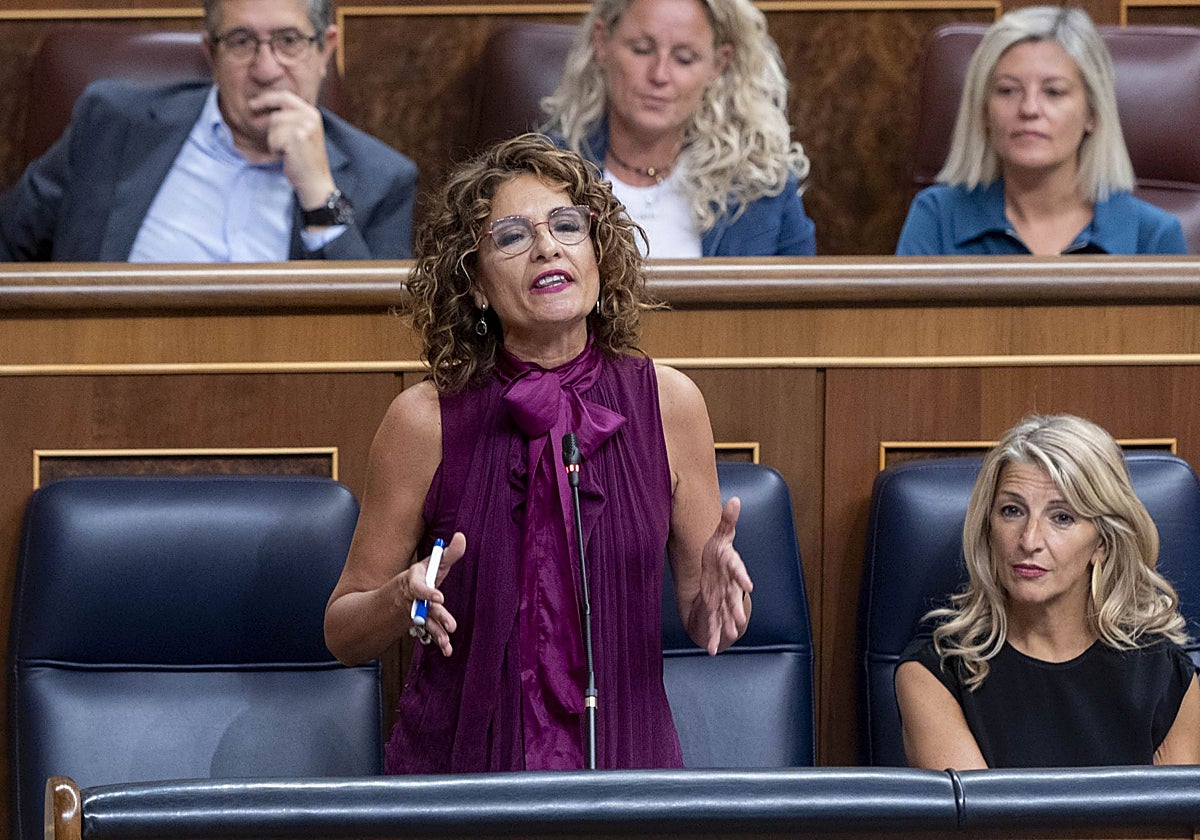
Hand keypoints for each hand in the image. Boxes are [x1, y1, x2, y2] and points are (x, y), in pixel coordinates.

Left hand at [248, 89, 334, 206]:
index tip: (253, 104)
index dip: (267, 98)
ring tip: (287, 151)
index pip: (285, 96)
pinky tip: (287, 156)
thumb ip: (291, 117)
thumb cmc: (305, 160)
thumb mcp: (303, 132)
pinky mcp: (297, 138)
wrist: (315, 180)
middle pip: (277, 114)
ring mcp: (305, 127)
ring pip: (274, 126)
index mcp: (312, 113)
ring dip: (274, 140)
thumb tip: (267, 104)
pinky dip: (275, 149)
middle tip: (266, 135)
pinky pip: (274, 138)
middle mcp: (310, 117)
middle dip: (271, 129)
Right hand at [398, 531, 464, 656]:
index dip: (427, 592)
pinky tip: (448, 650)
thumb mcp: (434, 562)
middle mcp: (415, 598)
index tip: (439, 597)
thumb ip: (449, 553)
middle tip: (451, 625)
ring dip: (437, 632)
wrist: (401, 594)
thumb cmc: (423, 575)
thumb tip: (462, 536)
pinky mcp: (423, 623)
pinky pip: (430, 633)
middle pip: (426, 608)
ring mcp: (418, 612)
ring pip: (427, 623)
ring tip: (447, 642)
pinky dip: (438, 641)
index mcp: (415, 581)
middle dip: (438, 616)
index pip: (419, 586)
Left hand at [692, 497, 752, 654]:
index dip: (742, 577)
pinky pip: (712, 623)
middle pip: (734, 597)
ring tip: (728, 637)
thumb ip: (728, 520)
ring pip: (725, 614)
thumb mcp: (721, 534)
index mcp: (732, 567)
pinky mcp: (713, 608)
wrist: (716, 567)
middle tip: (740, 620)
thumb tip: (734, 499)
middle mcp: (730, 586)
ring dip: (726, 625)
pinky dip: (712, 637)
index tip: (748, 585)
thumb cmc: (719, 550)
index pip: (738, 571)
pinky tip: (711, 650)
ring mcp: (722, 599)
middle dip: (736, 608)